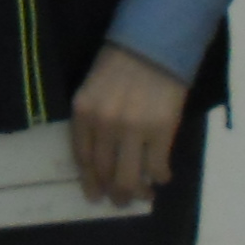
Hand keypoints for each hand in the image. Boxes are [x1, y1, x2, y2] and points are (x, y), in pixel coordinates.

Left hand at [69, 43, 189, 205]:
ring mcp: (133, 130)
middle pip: (106, 173)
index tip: (95, 195)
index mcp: (84, 112)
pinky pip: (157, 166)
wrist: (154, 44)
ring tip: (143, 196)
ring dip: (137, 193)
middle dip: (113, 193)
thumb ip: (93, 121)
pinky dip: (159, 176)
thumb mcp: (93, 89)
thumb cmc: (121, 63)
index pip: (83, 158)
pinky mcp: (162, 130)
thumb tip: (102, 158)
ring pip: (131, 177)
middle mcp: (105, 124)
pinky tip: (161, 177)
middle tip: (119, 201)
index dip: (90, 181)